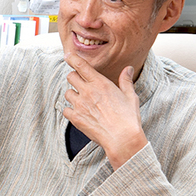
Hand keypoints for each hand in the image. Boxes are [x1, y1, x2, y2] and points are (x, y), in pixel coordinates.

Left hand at [63, 53, 147, 169]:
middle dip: (74, 78)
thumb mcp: (130, 96)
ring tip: (82, 101)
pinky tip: (79, 113)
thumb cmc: (128, 118)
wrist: (122, 139)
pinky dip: (70, 110)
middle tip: (81, 83)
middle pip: (70, 76)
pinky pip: (65, 109)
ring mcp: (80, 105)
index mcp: (100, 83)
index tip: (68, 56)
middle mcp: (88, 91)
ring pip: (67, 93)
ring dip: (73, 95)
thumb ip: (126, 81)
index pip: (81, 65)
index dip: (72, 58)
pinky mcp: (76, 118)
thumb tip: (128, 68)